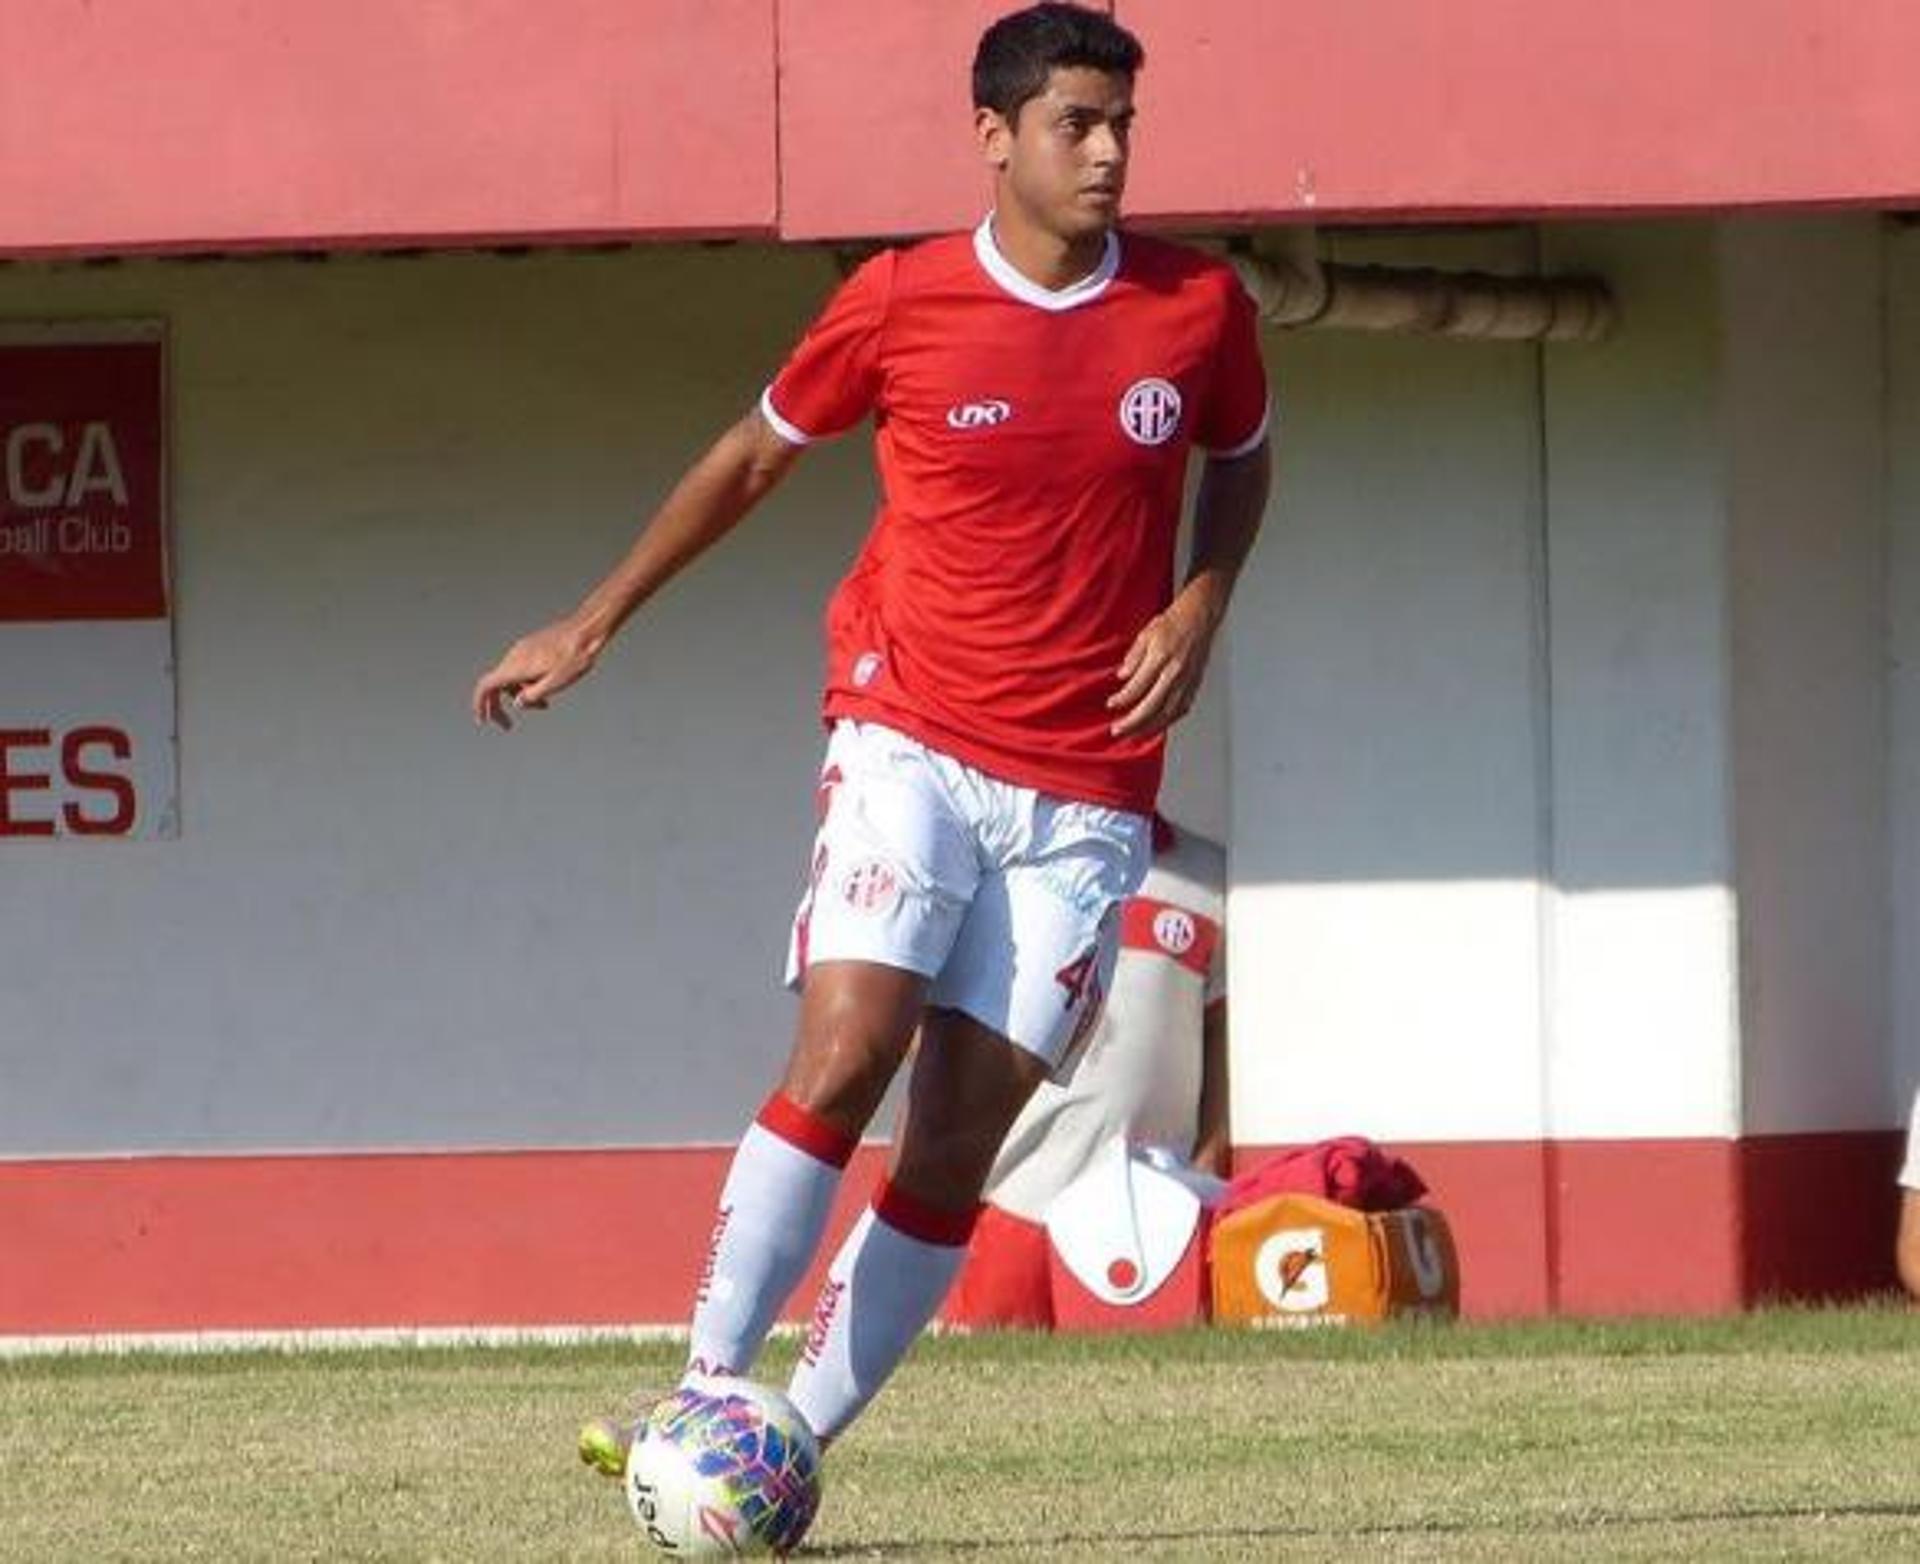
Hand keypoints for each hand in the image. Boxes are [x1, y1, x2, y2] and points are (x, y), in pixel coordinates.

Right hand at [471, 618, 601, 729]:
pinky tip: (546, 688)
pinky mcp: (531, 647)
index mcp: (516, 666)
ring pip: (511, 678)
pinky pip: (521, 669)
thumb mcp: (556, 683)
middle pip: (496, 684)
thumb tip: (519, 703)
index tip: (483, 720)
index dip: (480, 704)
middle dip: (499, 706)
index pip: (486, 686)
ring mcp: (522, 650)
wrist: (587, 630)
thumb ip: (533, 696)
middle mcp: (514, 656)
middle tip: (508, 725)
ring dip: (520, 695)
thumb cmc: (575, 655)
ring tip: (543, 706)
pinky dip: (526, 683)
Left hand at [1107, 594, 1218, 738]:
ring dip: (1149, 728)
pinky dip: (1167, 722)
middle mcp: (1175, 672)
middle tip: (1117, 730)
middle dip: (1132, 722)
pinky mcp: (1195, 685)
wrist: (1201, 617)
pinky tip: (1156, 726)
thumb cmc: (1173, 622)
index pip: (1138, 686)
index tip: (1111, 705)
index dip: (1122, 699)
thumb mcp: (1146, 634)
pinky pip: (1181, 710)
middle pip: (1152, 706)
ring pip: (1167, 713)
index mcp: (1161, 657)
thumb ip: (1133, 657)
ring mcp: (1187, 681)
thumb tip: (1122, 677)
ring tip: (1134, 736)